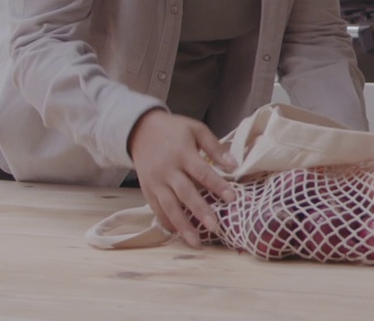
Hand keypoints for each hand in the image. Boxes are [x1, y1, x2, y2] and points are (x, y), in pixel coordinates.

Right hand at [128, 109, 236, 247]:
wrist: (139, 130)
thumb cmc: (174, 129)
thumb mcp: (196, 129)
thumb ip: (215, 147)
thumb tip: (234, 165)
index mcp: (182, 153)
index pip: (202, 172)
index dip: (217, 185)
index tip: (233, 198)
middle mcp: (167, 170)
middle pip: (185, 193)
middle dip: (200, 212)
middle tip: (215, 227)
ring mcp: (155, 182)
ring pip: (169, 207)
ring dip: (183, 226)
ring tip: (196, 243)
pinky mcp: (147, 190)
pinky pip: (157, 210)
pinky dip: (167, 223)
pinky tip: (178, 235)